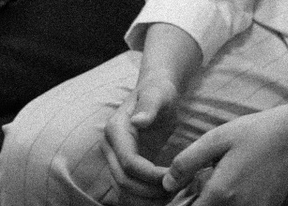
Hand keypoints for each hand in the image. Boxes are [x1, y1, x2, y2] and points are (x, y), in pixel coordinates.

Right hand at [103, 71, 184, 204]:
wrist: (154, 92)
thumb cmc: (158, 91)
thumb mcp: (157, 94)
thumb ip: (149, 106)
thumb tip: (138, 121)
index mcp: (115, 130)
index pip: (129, 163)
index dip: (151, 175)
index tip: (174, 176)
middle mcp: (110, 147)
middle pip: (124, 182)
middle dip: (151, 191)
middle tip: (177, 189)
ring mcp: (114, 159)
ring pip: (124, 192)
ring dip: (147, 200)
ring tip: (172, 195)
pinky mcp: (123, 167)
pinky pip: (128, 191)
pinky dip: (144, 199)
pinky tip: (164, 196)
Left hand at [164, 97, 287, 205]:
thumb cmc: (251, 133)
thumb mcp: (214, 140)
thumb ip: (186, 162)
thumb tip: (166, 183)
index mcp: (221, 192)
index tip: (179, 195)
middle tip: (193, 190)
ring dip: (212, 205)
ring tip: (213, 186)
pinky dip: (230, 204)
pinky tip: (230, 188)